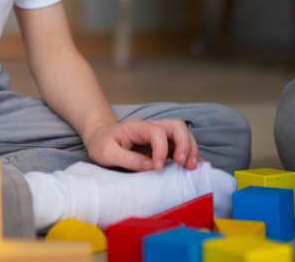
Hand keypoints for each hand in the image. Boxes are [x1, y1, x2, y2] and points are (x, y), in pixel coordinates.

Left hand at [84, 118, 198, 171]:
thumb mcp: (106, 153)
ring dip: (191, 148)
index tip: (158, 167)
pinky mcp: (162, 144)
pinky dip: (190, 153)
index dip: (161, 149)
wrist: (100, 138)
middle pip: (176, 126)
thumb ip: (127, 159)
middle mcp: (151, 127)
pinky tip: (195, 165)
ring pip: (182, 133)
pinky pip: (180, 144)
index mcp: (137, 127)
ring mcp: (158, 134)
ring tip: (192, 167)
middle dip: (185, 144)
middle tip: (185, 164)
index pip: (157, 132)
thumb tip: (150, 166)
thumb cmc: (101, 144)